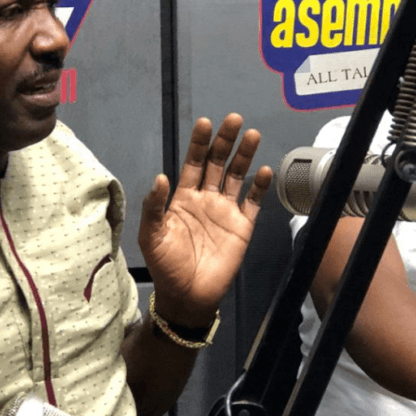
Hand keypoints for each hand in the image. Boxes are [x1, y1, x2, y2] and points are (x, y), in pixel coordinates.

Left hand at [138, 114, 271, 326]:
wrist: (188, 296)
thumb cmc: (166, 266)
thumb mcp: (151, 236)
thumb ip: (153, 207)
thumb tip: (160, 176)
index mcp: (182, 198)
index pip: (193, 164)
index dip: (199, 144)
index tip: (205, 124)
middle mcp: (205, 199)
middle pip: (218, 163)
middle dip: (225, 141)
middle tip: (233, 119)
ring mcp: (225, 212)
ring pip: (237, 177)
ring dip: (244, 156)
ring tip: (252, 135)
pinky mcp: (242, 227)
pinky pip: (252, 203)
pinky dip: (259, 187)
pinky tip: (263, 170)